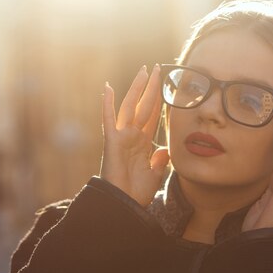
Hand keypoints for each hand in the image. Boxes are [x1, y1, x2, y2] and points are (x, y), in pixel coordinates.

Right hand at [100, 64, 169, 206]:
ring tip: (143, 70)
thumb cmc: (136, 193)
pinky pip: (109, 119)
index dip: (159, 100)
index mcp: (142, 143)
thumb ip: (161, 160)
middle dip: (151, 87)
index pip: (153, 116)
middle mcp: (132, 136)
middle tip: (157, 67)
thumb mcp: (155, 174)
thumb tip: (165, 148)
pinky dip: (107, 103)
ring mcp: (121, 136)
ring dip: (137, 88)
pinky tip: (107, 87)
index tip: (164, 84)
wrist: (124, 204)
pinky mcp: (111, 141)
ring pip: (130, 106)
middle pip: (144, 105)